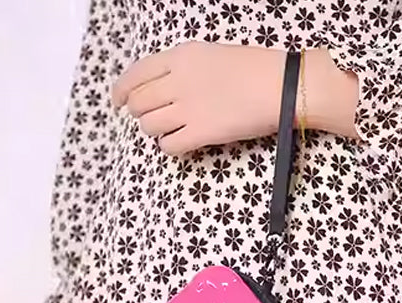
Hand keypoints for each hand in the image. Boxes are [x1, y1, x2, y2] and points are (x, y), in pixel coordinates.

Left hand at [112, 44, 360, 154]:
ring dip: (155, 131)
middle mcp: (179, 81)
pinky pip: (170, 146)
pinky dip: (170, 148)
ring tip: (171, 131)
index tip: (118, 102)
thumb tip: (169, 88)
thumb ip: (187, 69)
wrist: (282, 86)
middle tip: (150, 120)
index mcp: (181, 57)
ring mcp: (189, 108)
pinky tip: (182, 145)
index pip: (137, 74)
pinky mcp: (202, 133)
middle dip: (140, 114)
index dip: (122, 91)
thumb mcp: (213, 56)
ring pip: (149, 125)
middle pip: (139, 103)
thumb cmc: (256, 69)